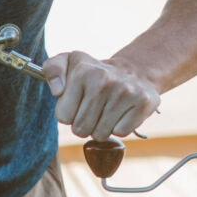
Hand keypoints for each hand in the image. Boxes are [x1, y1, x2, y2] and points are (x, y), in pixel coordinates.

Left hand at [40, 51, 158, 140]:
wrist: (134, 71)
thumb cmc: (94, 72)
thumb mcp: (68, 63)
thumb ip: (52, 70)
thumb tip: (57, 90)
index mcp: (82, 71)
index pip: (63, 117)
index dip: (69, 113)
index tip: (78, 101)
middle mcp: (104, 80)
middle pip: (81, 128)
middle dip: (84, 123)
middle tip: (93, 108)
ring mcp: (126, 92)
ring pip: (101, 134)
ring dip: (102, 126)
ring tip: (107, 109)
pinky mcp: (144, 103)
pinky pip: (120, 133)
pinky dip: (119, 127)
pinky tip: (122, 112)